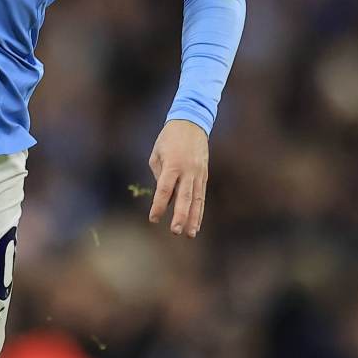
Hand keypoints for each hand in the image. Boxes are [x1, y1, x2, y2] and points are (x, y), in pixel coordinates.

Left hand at [147, 119, 208, 237]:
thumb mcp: (157, 154)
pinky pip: (201, 195)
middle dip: (180, 216)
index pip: (164, 189)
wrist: (191, 123)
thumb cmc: (168, 138)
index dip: (159, 205)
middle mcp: (187, 171)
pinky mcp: (204, 174)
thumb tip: (166, 196)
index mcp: (172, 165)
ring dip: (194, 218)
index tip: (154, 219)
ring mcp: (198, 173)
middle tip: (176, 231)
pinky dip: (199, 210)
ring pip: (196, 199)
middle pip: (184, 197)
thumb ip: (159, 175)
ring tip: (191, 234)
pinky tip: (197, 223)